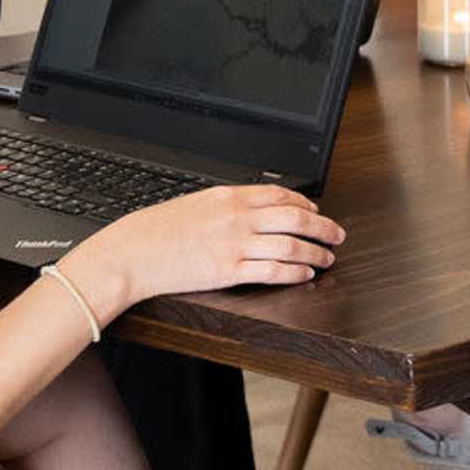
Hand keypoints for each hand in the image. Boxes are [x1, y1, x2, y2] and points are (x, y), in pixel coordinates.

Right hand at [83, 185, 345, 304]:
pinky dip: (296, 272)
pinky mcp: (228, 271)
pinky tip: (306, 274)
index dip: (305, 204)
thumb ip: (226, 206)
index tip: (316, 210)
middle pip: (295, 218)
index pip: (280, 195)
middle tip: (337, 235)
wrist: (132, 252)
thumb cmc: (156, 230)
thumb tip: (250, 211)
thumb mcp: (196, 204)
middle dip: (323, 227)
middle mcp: (236, 217)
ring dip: (316, 252)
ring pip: (291, 244)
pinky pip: (273, 270)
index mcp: (228, 196)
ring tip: (327, 258)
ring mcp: (234, 244)